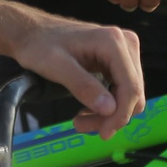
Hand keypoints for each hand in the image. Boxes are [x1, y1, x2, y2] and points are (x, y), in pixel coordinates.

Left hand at [7, 14, 143, 135]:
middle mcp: (126, 44)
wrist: (33, 32)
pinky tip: (87, 110)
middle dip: (111, 116)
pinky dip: (107, 105)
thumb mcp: (56, 66)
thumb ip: (83, 86)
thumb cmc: (40, 45)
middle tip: (81, 125)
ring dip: (109, 114)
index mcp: (113, 42)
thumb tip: (110, 109)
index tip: (103, 134)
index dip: (120, 115)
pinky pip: (121, 90)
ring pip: (129, 95)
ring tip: (80, 120)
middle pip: (133, 93)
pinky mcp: (118, 60)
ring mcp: (124, 52)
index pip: (131, 87)